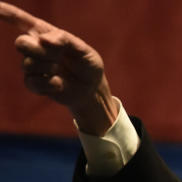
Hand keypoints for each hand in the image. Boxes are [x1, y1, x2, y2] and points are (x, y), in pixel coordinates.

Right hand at [0, 2, 116, 133]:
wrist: (91, 89)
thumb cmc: (87, 65)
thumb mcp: (84, 50)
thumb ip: (65, 40)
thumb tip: (43, 39)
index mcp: (44, 33)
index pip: (20, 19)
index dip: (4, 12)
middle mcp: (35, 47)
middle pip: (21, 44)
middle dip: (39, 51)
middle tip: (57, 57)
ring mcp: (32, 65)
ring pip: (28, 65)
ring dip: (49, 69)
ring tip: (60, 71)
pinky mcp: (34, 83)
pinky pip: (32, 82)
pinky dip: (49, 85)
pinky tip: (59, 84)